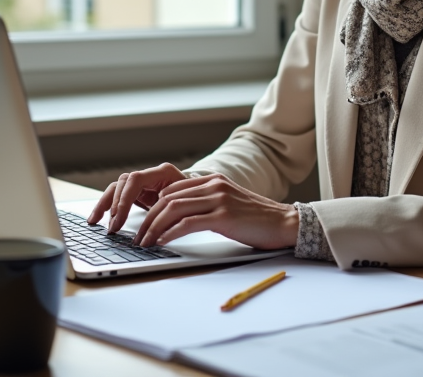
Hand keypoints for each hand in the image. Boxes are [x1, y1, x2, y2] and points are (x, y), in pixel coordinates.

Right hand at [86, 163, 187, 231]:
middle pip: (124, 182)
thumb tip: (159, 231)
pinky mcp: (138, 192)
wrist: (199, 198)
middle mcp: (151, 174)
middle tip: (112, 227)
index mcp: (164, 173)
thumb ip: (172, 214)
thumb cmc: (194, 202)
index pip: (136, 180)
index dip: (125, 200)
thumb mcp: (186, 207)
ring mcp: (143, 182)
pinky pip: (118, 195)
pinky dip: (107, 206)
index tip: (118, 219)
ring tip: (97, 221)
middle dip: (115, 205)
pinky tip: (97, 217)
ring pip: (117, 187)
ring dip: (106, 204)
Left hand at [132, 173, 298, 250]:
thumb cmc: (257, 219)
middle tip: (138, 236)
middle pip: (168, 199)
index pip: (172, 190)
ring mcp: (219, 199)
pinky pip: (187, 223)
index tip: (143, 223)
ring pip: (173, 209)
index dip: (153, 207)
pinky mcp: (223, 216)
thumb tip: (179, 217)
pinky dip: (170, 233)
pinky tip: (162, 241)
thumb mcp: (229, 203)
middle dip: (147, 219)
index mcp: (214, 180)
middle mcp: (214, 185)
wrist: (285, 223)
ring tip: (145, 242)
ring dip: (153, 227)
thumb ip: (208, 203)